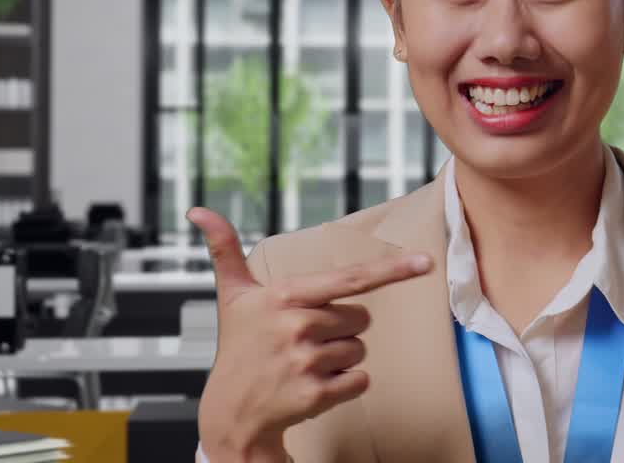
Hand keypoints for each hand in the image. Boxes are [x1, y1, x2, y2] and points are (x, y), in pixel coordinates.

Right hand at [192, 208, 432, 462]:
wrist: (230, 412)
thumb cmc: (240, 347)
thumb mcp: (232, 296)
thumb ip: (224, 250)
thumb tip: (197, 211)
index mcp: (284, 296)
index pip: (350, 278)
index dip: (391, 270)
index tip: (426, 262)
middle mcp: (296, 326)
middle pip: (361, 318)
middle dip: (341, 329)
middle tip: (304, 341)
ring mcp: (306, 362)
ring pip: (361, 350)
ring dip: (341, 359)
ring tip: (303, 364)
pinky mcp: (316, 395)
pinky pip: (361, 380)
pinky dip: (346, 386)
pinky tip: (314, 386)